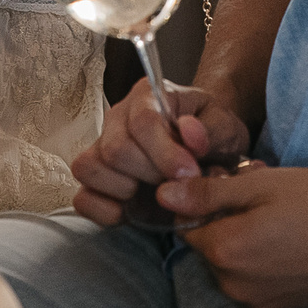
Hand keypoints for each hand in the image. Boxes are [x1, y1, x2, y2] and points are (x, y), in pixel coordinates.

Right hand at [70, 79, 250, 225]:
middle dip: (149, 174)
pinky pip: (82, 197)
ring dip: (124, 189)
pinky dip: (103, 210)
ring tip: (152, 191)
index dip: (165, 153)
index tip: (189, 173)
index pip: (142, 123)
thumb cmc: (211, 133)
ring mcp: (101, 147)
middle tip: (175, 183)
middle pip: (114, 149)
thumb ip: (212, 129)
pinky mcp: (96, 179)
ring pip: (89, 167)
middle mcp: (117, 118)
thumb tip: (190, 132)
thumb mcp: (225, 126)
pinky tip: (130, 210)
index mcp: (147, 97)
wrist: (206, 147)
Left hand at [161, 164, 307, 307]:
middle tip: (263, 196)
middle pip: (210, 245)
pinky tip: (292, 241)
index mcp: (224, 250)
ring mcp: (256, 301)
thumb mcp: (262, 185)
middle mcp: (233, 284)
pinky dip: (263, 261)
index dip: (206, 199)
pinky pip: (253, 280)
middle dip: (227, 220)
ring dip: (245, 240)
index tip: (234, 184)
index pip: (187, 224)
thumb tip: (162, 194)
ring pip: (232, 263)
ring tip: (281, 216)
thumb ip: (208, 192)